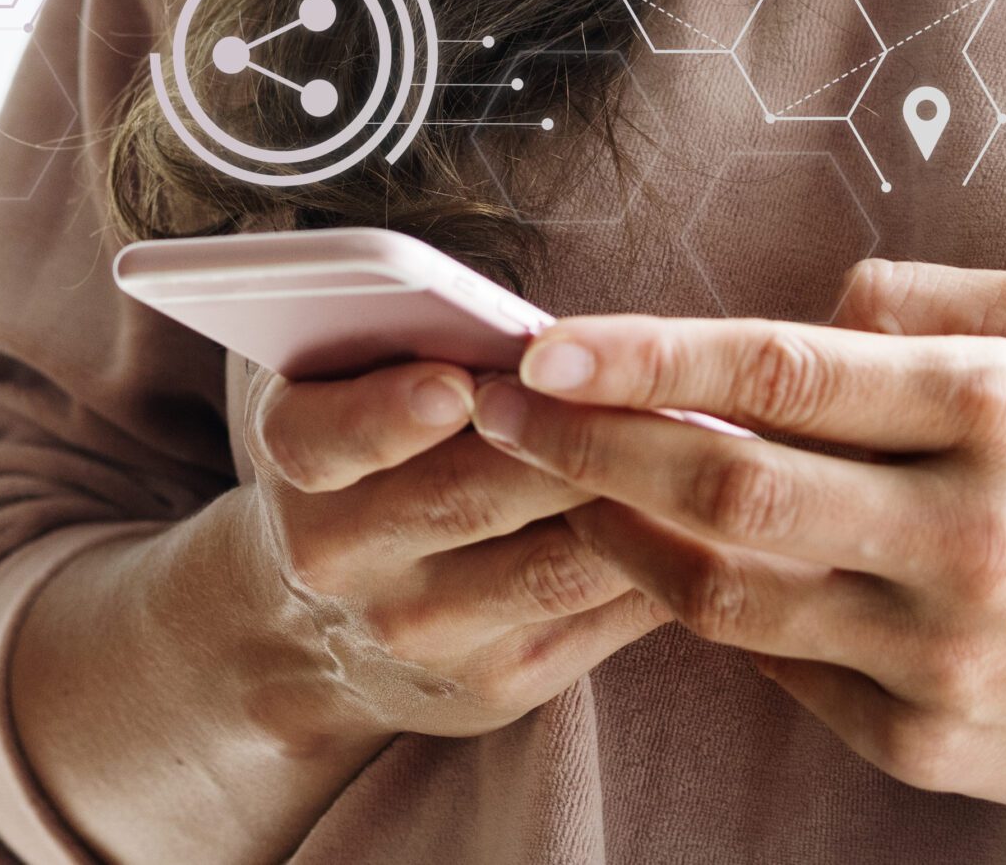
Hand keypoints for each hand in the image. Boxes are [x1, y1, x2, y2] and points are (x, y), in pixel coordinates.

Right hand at [225, 357, 669, 747]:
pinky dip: (661, 561)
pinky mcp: (493, 683)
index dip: (389, 413)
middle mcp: (342, 556)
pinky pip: (598, 615)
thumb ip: (403, 338)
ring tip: (708, 441)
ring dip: (638, 502)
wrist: (316, 633)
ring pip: (554, 564)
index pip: (326, 437)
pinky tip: (703, 515)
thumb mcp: (341, 384)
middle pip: (471, 496)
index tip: (455, 384)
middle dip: (572, 439)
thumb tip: (537, 323)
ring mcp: (421, 632)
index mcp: (297, 460)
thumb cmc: (363, 457)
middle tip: (655, 383)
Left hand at [465, 260, 1005, 829]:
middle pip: (723, 484)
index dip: (645, 357)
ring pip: (722, 589)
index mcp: (997, 411)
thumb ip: (931, 300)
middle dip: (586, 442)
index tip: (543, 345)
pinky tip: (655, 556)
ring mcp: (935, 652)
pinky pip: (774, 664)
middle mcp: (960, 531)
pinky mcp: (918, 739)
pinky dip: (699, 606)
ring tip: (548, 479)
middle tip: (495, 410)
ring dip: (614, 529)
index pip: (781, 373)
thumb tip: (805, 308)